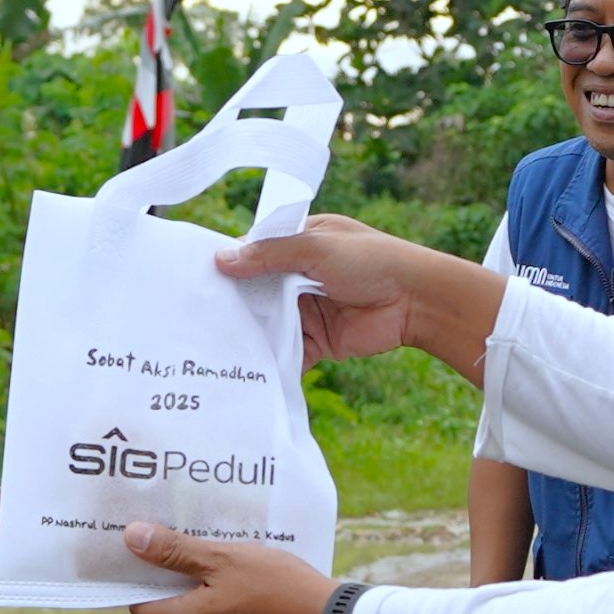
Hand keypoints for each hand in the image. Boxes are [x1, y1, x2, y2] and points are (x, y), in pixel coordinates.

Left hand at [122, 524, 333, 613]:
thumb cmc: (276, 588)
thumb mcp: (223, 559)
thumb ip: (176, 552)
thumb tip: (131, 538)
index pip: (143, 608)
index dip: (143, 582)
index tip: (153, 558)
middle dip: (183, 587)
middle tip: (201, 555)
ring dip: (211, 600)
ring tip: (231, 571)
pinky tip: (253, 592)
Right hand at [216, 212, 419, 363]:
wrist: (417, 301)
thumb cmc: (370, 261)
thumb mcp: (315, 248)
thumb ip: (268, 255)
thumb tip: (220, 259)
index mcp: (299, 242)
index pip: (254, 252)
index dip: (229, 264)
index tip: (196, 279)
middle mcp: (299, 275)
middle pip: (257, 291)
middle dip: (234, 304)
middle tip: (196, 319)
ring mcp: (308, 309)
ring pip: (269, 323)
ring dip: (251, 334)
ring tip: (214, 347)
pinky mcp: (319, 341)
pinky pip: (289, 352)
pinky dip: (274, 361)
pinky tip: (248, 370)